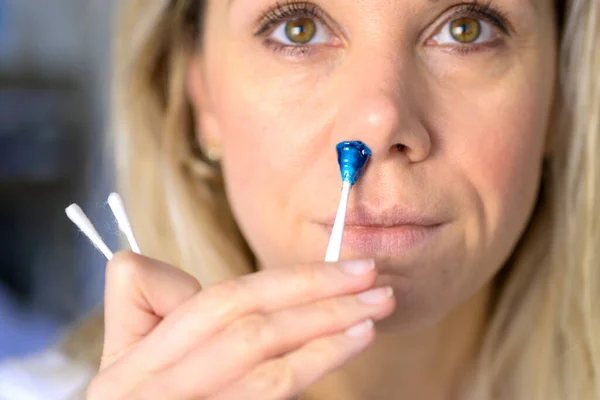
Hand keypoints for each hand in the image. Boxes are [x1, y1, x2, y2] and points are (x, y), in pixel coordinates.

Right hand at [87, 252, 395, 398]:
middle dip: (316, 297)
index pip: (220, 303)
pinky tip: (344, 349)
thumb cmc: (142, 395)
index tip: (341, 269)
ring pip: (265, 370)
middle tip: (371, 279)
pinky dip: (309, 371)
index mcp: (135, 360)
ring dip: (325, 336)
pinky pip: (268, 399)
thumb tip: (209, 280)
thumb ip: (159, 304)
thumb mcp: (130, 356)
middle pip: (249, 328)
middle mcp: (152, 389)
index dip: (288, 281)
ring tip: (372, 314)